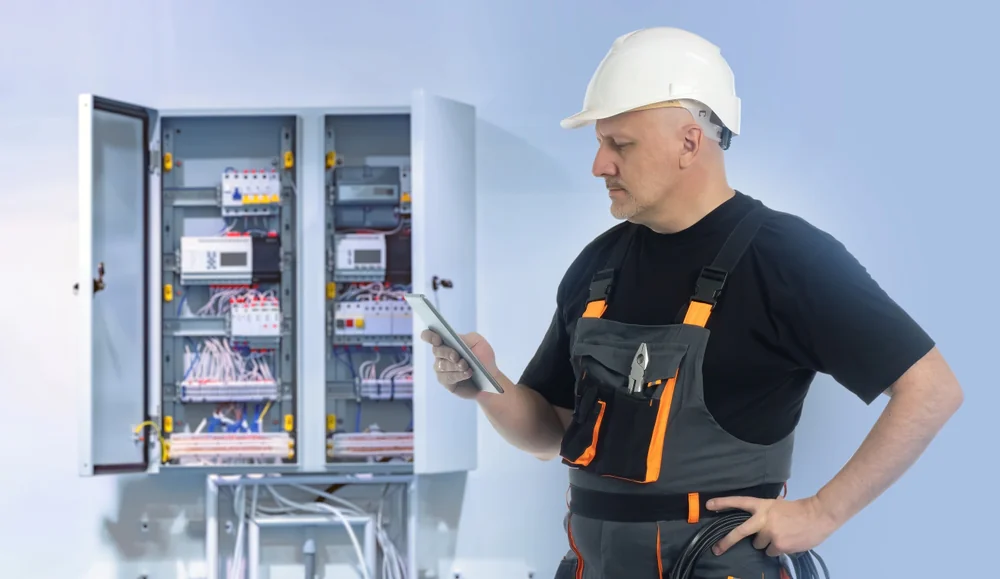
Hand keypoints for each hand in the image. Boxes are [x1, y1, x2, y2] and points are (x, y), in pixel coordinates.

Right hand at [419, 330, 498, 399]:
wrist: (491, 377)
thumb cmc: (483, 358)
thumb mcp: (478, 342)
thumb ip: (466, 338)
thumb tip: (455, 339)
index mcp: (447, 342)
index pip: (430, 336)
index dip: (429, 336)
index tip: (437, 339)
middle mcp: (441, 355)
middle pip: (436, 351)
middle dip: (446, 352)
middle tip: (456, 356)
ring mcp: (442, 369)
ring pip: (442, 366)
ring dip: (454, 365)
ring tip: (466, 366)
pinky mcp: (446, 382)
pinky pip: (448, 378)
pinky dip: (458, 375)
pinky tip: (467, 373)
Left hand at [706, 495, 839, 557]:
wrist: (818, 516)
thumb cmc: (798, 510)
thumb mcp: (778, 506)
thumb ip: (766, 512)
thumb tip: (757, 519)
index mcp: (762, 506)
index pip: (739, 502)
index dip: (723, 503)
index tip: (709, 504)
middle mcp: (762, 519)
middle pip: (739, 532)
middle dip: (726, 542)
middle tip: (716, 549)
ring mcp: (769, 533)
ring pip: (759, 545)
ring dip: (766, 543)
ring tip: (780, 535)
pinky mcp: (778, 546)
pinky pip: (770, 552)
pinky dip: (776, 549)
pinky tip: (787, 541)